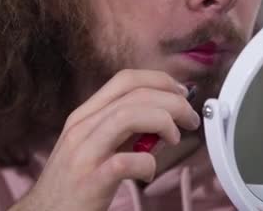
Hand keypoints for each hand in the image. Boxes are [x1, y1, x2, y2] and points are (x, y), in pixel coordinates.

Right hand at [9, 69, 201, 210]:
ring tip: (174, 138)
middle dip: (172, 101)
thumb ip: (126, 131)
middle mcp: (82, 127)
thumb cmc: (73, 182)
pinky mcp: (89, 181)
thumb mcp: (95, 146)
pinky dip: (147, 163)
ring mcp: (84, 153)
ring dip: (163, 122)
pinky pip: (124, 161)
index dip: (159, 80)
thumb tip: (163, 119)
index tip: (180, 94)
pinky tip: (149, 172)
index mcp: (85, 115)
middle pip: (134, 94)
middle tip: (189, 119)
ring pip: (128, 115)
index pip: (125, 79)